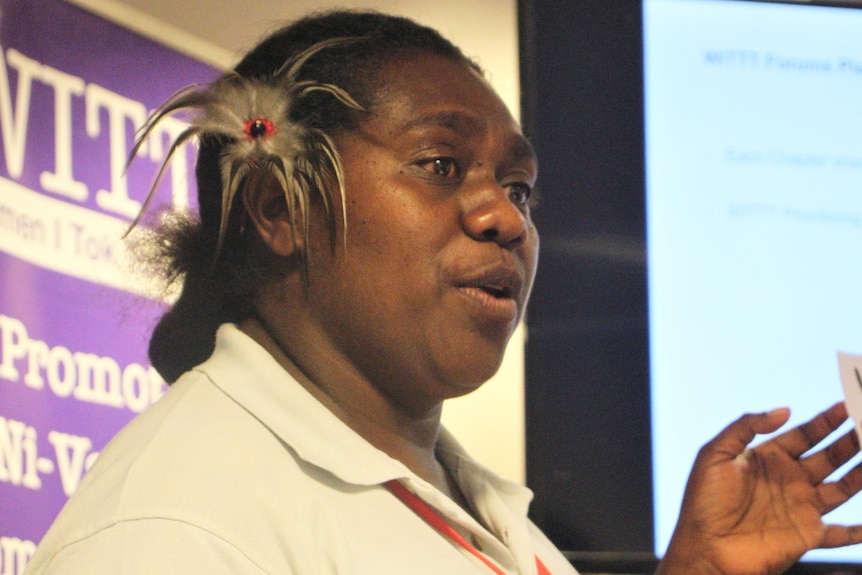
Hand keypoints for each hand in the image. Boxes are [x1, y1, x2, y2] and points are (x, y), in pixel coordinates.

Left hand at [657, 402, 861, 574]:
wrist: (704, 547)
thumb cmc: (703, 502)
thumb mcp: (715, 453)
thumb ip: (746, 426)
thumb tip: (784, 410)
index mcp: (767, 458)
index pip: (804, 434)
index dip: (825, 421)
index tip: (846, 406)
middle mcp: (788, 480)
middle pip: (829, 456)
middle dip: (850, 441)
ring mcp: (800, 507)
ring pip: (842, 486)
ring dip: (860, 472)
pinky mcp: (807, 535)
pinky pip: (840, 534)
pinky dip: (856, 531)